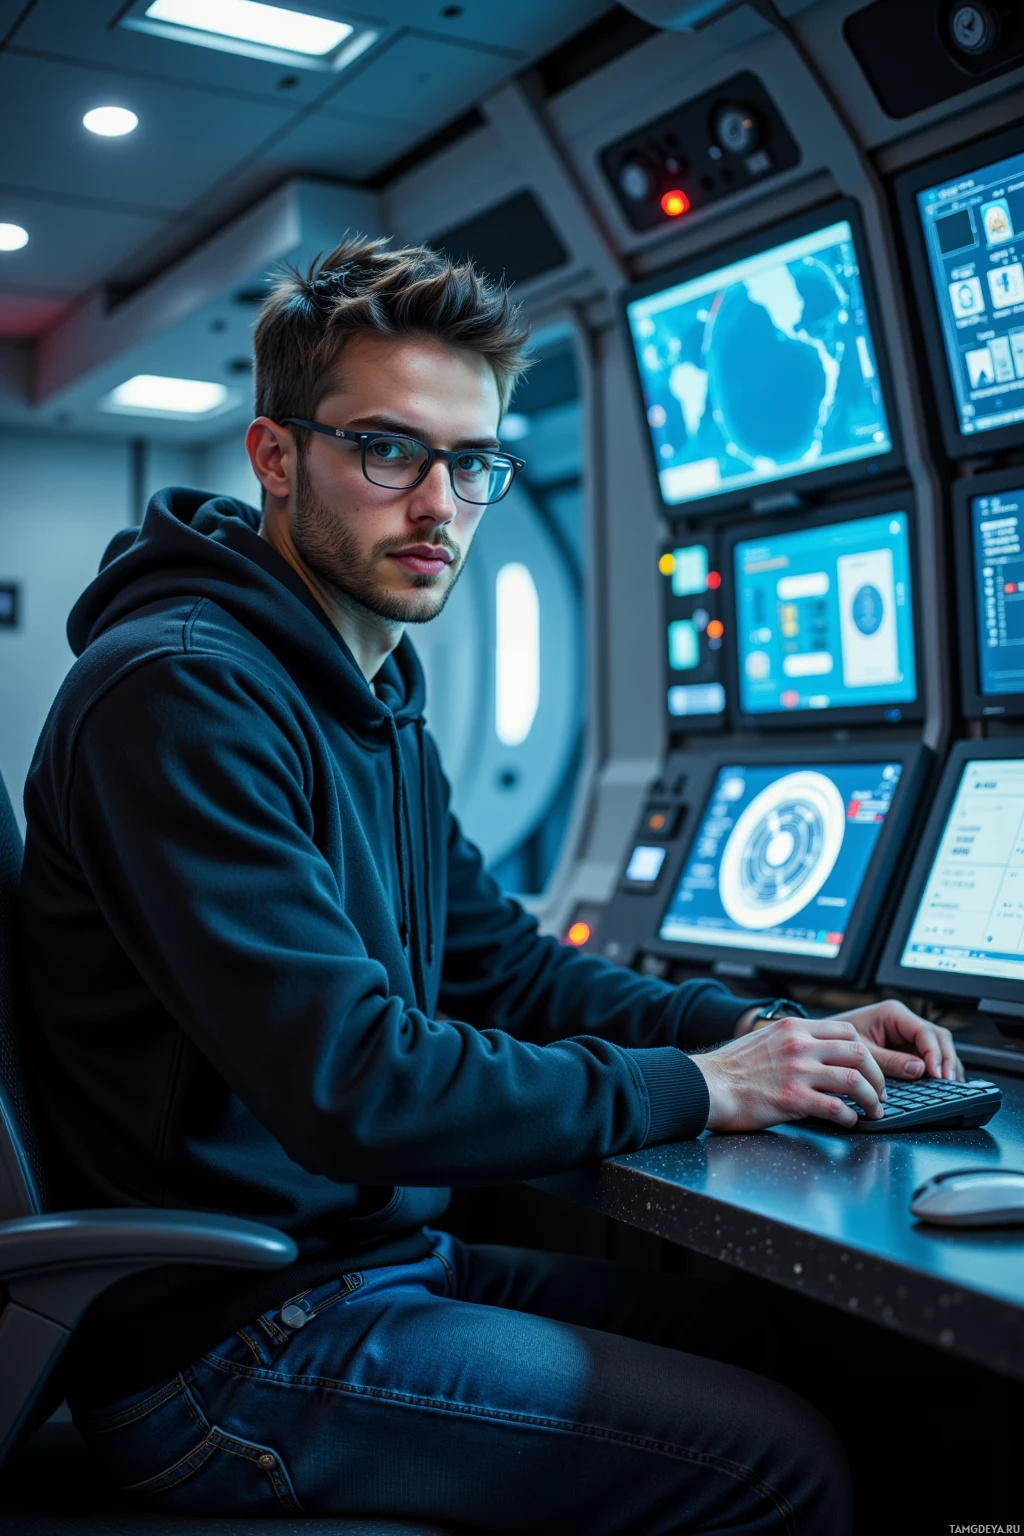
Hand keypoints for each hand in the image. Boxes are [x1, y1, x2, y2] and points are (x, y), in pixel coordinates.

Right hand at [693, 1015, 887, 1131]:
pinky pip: (836, 1107)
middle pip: (858, 1053)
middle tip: (879, 1092)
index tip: (869, 1068)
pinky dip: (850, 1117)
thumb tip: (818, 1050)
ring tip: (873, 1111)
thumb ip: (793, 1040)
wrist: (706, 1085)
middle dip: (877, 1075)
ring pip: (854, 1080)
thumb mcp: (765, 1038)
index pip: (847, 1031)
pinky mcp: (793, 1099)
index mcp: (794, 1028)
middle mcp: (799, 1045)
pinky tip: (848, 1121)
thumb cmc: (732, 1068)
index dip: (866, 1052)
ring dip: (871, 1099)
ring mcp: (797, 1071)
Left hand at [823, 1000, 963, 1082]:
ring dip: (947, 1065)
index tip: (937, 1073)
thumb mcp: (862, 1051)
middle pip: (938, 1038)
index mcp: (892, 1013)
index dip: (935, 1053)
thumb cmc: (836, 1041)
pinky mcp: (906, 1047)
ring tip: (951, 1085)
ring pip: (938, 1047)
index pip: (924, 1031)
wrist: (822, 1043)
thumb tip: (918, 1069)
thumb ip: (889, 1060)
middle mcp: (903, 1021)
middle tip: (949, 1082)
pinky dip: (938, 1069)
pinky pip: (929, 1056)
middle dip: (947, 1059)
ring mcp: (907, 1034)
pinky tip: (944, 1082)